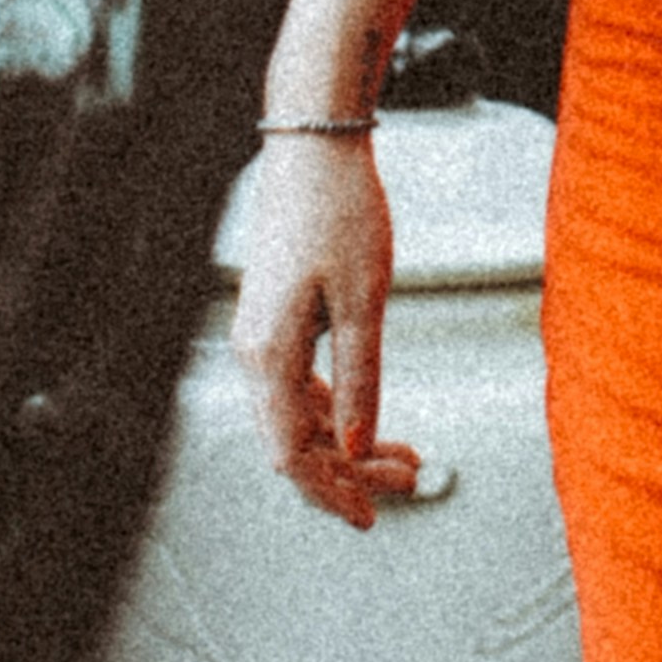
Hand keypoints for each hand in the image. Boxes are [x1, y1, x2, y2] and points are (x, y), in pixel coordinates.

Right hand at [232, 132, 419, 529]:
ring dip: (347, 439)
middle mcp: (254, 353)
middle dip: (349, 470)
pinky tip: (367, 415)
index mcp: (269, 355)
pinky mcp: (277, 317)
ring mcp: (262, 335)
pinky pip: (301, 383)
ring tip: (403, 455)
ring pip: (300, 413)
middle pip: (296, 440)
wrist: (315, 146)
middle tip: (407, 482)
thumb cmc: (339, 212)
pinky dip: (337, 406)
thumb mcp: (363, 299)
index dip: (330, 492)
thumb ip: (361, 377)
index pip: (292, 453)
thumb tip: (357, 446)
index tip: (370, 515)